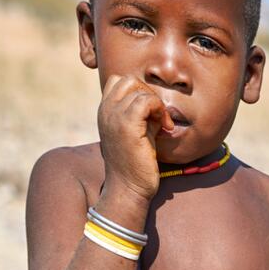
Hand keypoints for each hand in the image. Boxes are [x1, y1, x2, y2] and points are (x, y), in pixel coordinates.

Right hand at [97, 75, 174, 200]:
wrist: (128, 189)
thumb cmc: (135, 164)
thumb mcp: (136, 131)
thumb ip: (141, 113)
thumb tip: (156, 101)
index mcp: (104, 112)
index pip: (118, 82)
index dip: (138, 91)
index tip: (149, 113)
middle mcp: (105, 112)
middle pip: (128, 80)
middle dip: (148, 93)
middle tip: (157, 116)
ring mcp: (113, 117)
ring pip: (139, 89)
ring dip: (156, 104)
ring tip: (161, 124)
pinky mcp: (126, 125)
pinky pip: (146, 100)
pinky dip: (159, 110)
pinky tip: (164, 127)